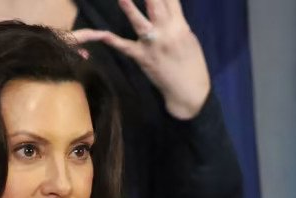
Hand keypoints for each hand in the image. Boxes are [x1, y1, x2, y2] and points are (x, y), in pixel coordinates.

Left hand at [71, 0, 210, 118]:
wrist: (188, 91)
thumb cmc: (192, 64)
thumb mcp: (189, 39)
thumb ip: (178, 23)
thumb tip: (169, 9)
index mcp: (179, 26)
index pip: (170, 0)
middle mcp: (165, 33)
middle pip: (156, 5)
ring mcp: (151, 45)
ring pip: (140, 24)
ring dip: (131, 10)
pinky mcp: (141, 58)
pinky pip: (126, 48)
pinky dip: (114, 42)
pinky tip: (103, 35)